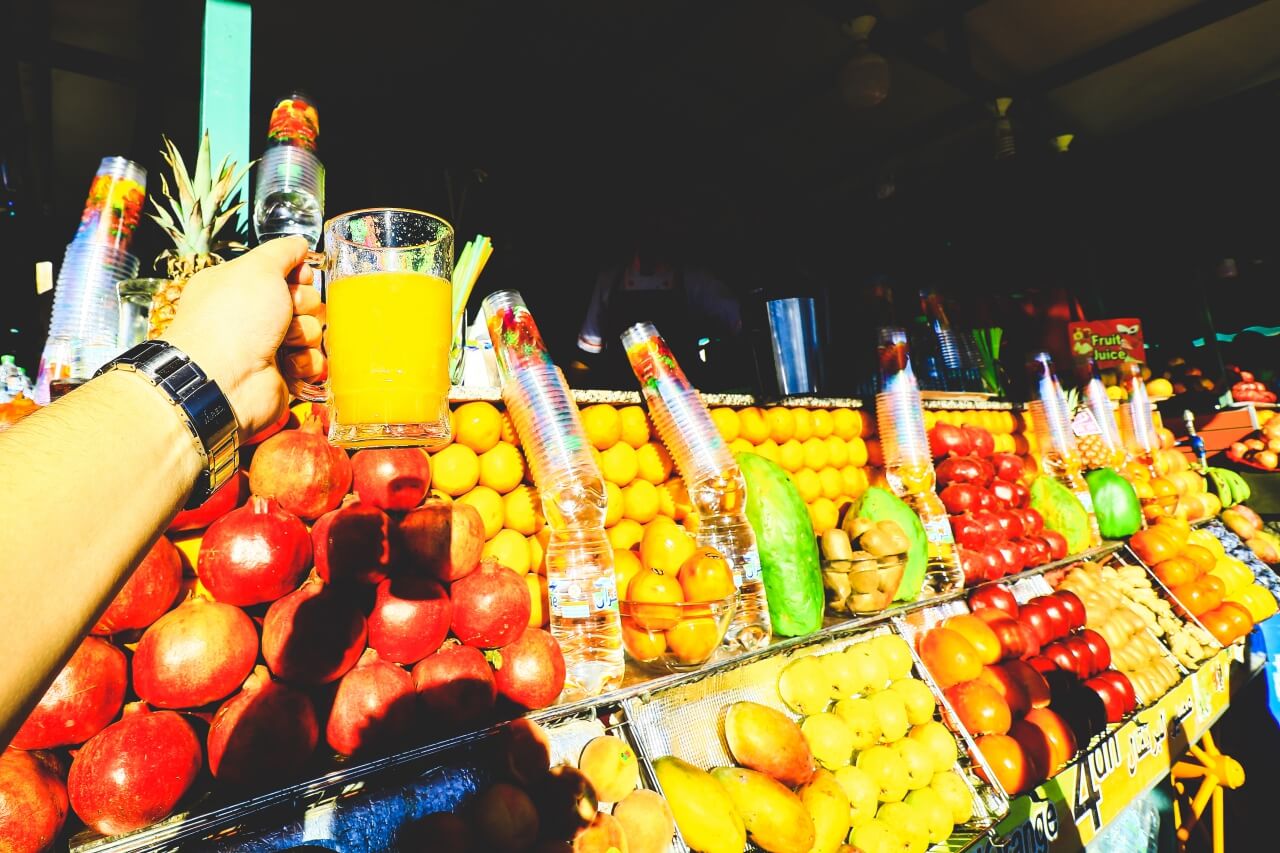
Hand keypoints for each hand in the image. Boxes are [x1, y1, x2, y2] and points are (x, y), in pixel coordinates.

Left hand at [164, 236, 324, 438]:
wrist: (225, 379)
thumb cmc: (233, 320)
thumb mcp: (257, 268)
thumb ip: (282, 251)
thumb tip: (299, 244)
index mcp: (240, 286)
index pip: (285, 272)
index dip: (297, 275)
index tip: (296, 279)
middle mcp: (252, 315)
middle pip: (304, 300)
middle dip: (302, 306)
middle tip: (285, 313)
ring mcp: (268, 345)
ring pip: (312, 331)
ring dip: (304, 335)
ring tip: (282, 343)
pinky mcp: (283, 373)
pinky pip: (313, 361)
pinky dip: (306, 363)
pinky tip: (289, 365)